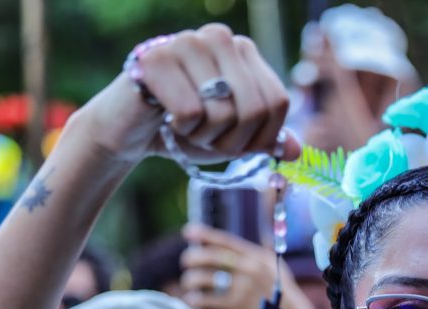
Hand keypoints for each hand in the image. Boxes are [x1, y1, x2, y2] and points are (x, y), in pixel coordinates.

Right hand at [76, 24, 300, 164]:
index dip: (264, 137)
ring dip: (205, 138)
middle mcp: (219, 38)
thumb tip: (296, 151)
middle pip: (254, 109)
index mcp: (243, 50)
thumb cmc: (186, 129)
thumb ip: (266, 140)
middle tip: (208, 139)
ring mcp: (186, 43)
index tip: (239, 145)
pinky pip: (190, 113)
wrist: (131, 129)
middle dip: (234, 142)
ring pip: (223, 113)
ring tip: (186, 127)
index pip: (278, 101)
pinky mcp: (155, 59)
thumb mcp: (234, 137)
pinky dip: (181, 130)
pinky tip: (166, 120)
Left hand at [180, 223, 280, 308]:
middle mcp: (250, 268)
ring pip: (204, 277)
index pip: (226, 241)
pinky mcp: (237, 305)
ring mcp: (244, 286)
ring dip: (190, 280)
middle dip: (192, 257)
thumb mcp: (277, 269)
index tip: (187, 231)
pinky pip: (206, 299)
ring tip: (188, 285)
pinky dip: (194, 300)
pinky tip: (191, 301)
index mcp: (257, 257)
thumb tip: (263, 233)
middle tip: (186, 263)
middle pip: (210, 256)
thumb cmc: (283, 297)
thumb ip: (264, 254)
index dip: (205, 234)